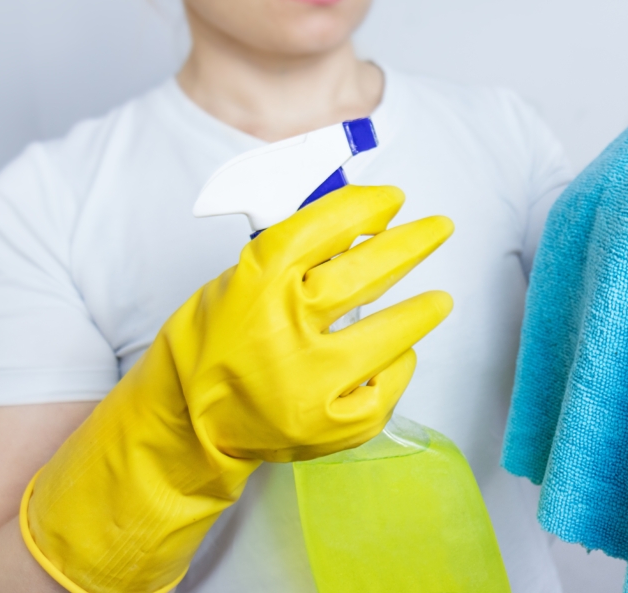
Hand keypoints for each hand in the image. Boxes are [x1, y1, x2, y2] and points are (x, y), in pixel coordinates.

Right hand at [21, 185, 453, 592]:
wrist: (188, 427)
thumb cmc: (212, 347)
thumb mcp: (237, 284)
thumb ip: (292, 261)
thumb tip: (360, 230)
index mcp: (255, 286)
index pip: (321, 228)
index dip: (364, 208)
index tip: (392, 199)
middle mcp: (286, 331)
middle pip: (366, 273)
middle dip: (411, 244)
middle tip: (438, 229)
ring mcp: (312, 384)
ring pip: (390, 334)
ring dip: (421, 311)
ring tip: (439, 300)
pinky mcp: (331, 426)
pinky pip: (386, 386)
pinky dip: (396, 367)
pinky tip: (398, 355)